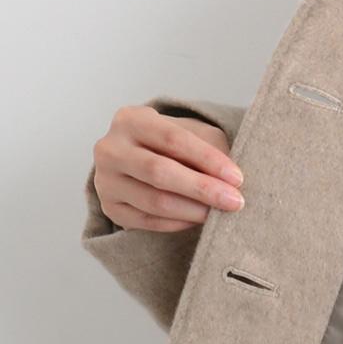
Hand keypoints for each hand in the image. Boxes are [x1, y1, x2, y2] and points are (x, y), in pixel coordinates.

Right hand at [92, 104, 245, 231]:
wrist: (140, 158)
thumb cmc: (173, 144)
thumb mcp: (193, 133)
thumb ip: (210, 149)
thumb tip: (231, 181)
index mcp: (130, 119)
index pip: (173, 139)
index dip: (207, 160)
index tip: (237, 178)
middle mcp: (110, 149)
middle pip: (159, 172)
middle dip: (202, 188)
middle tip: (234, 202)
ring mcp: (105, 180)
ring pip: (154, 201)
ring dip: (193, 210)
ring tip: (218, 213)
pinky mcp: (110, 208)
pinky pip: (147, 222)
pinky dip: (177, 224)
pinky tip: (197, 220)